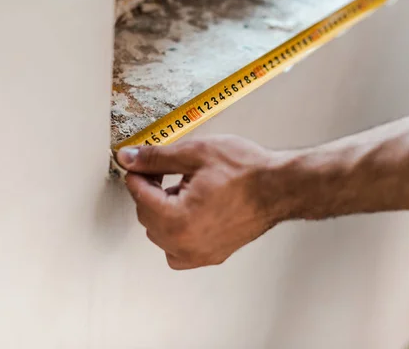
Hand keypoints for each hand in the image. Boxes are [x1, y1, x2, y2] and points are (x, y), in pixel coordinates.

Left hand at [117, 135, 284, 269]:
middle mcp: (185, 243)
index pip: (139, 196)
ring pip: (159, 234)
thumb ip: (157, 158)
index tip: (140, 163)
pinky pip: (178, 251)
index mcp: (177, 219)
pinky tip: (187, 213)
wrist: (279, 187)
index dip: (137, 174)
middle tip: (162, 171)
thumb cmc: (245, 171)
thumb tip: (129, 158)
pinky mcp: (212, 255)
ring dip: (161, 212)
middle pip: (146, 216)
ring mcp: (199, 254)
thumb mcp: (195, 153)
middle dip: (149, 192)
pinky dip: (175, 233)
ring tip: (181, 189)